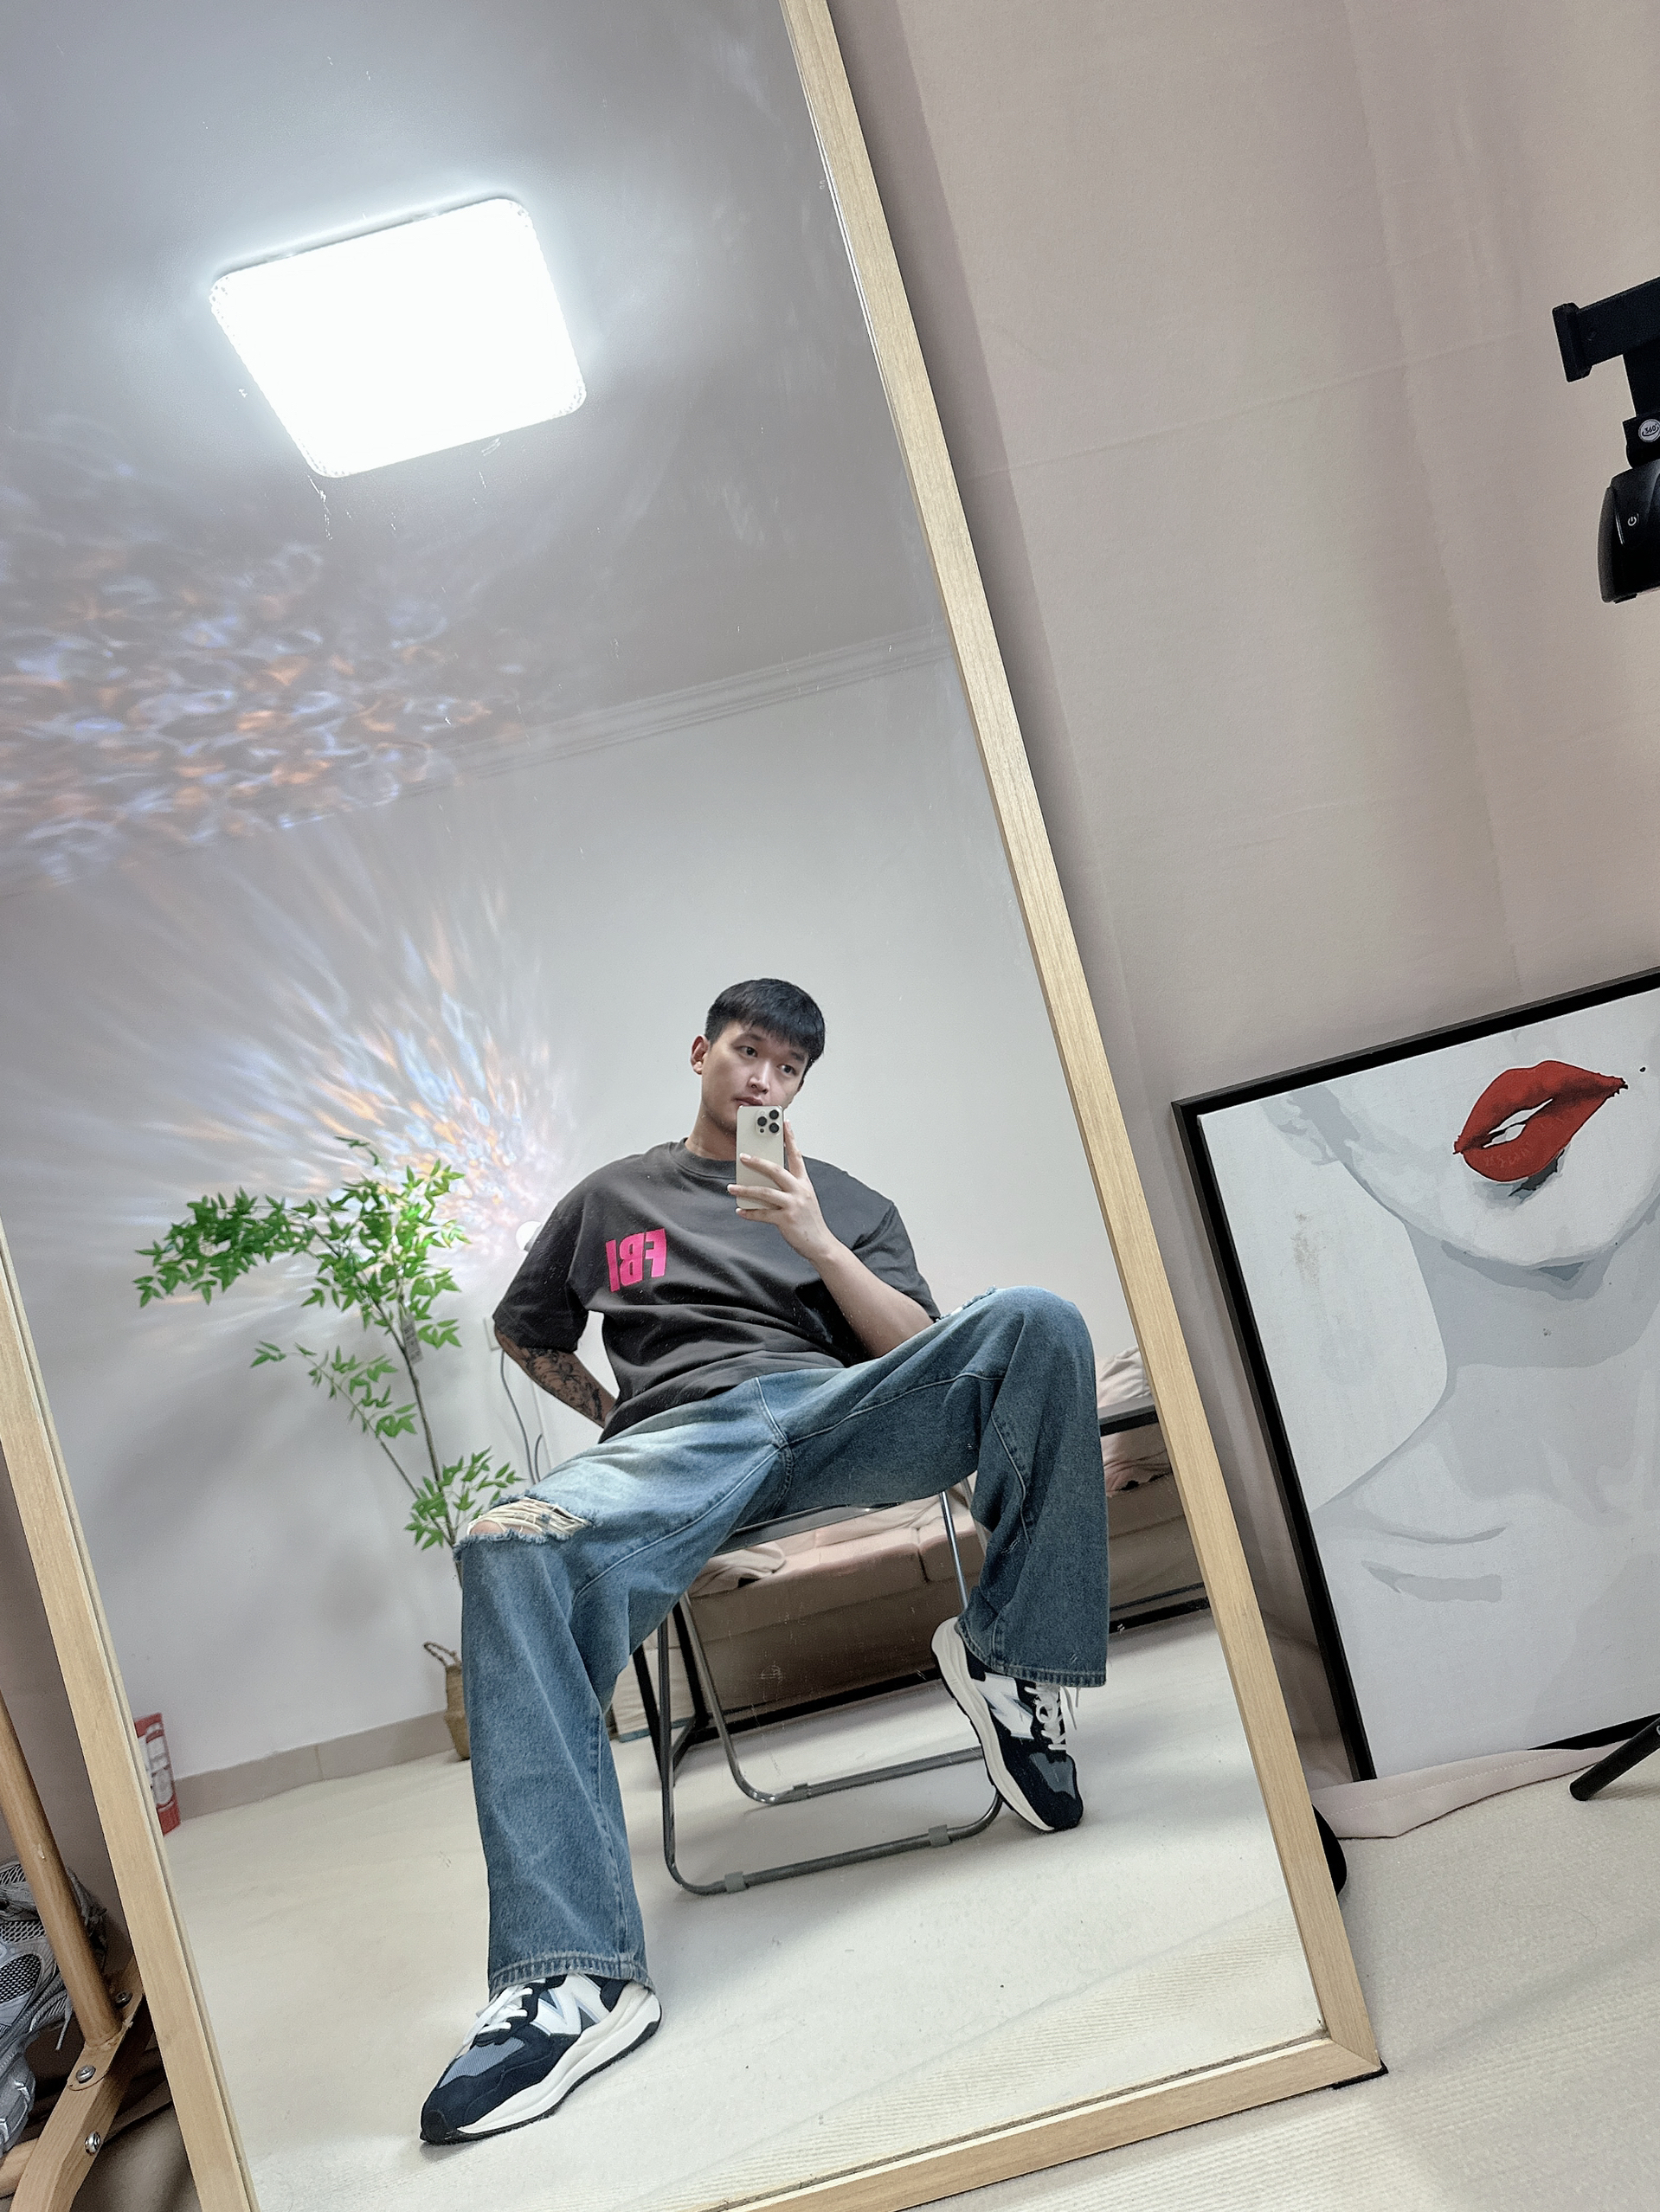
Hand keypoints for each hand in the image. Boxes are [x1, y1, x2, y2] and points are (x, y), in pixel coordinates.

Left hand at [728, 1121, 838, 1265]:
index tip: (784, 1123)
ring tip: (731, 1188)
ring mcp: (794, 1205)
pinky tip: (740, 1211)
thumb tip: (761, 1182)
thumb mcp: (802, 1200)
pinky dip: (750, 1212)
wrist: (821, 1244)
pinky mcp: (787, 1220)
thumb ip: (786, 1189)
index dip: (790, 1138)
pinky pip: (763, 1214)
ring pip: (765, 1192)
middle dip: (757, 1162)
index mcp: (804, 1183)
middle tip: (742, 1156)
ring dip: (745, 1189)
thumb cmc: (809, 1221)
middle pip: (776, 1170)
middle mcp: (800, 1191)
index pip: (796, 1155)